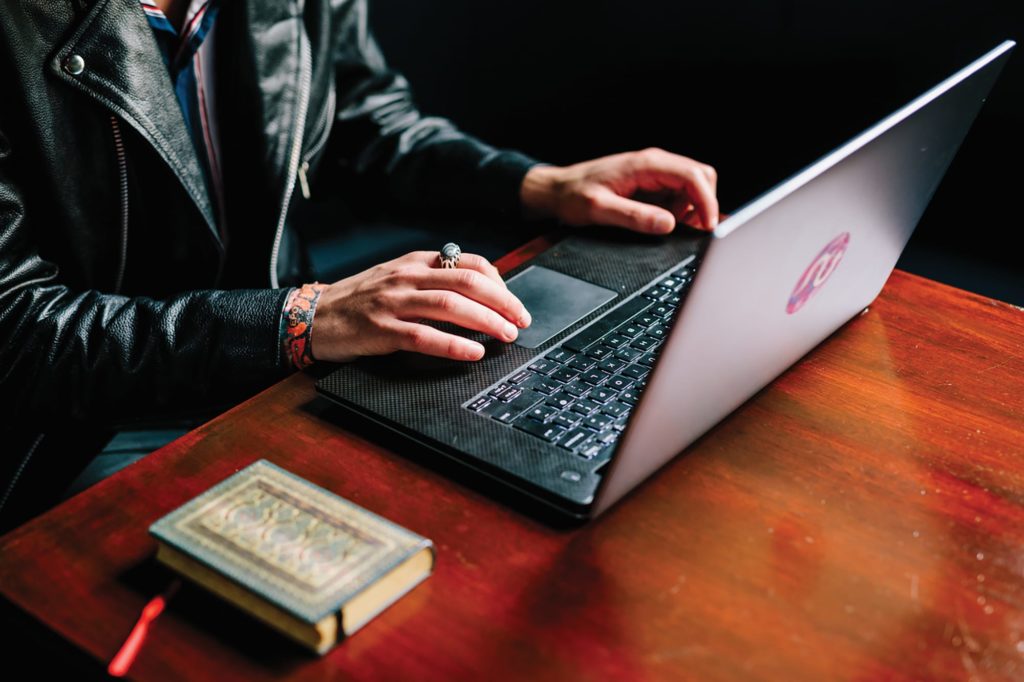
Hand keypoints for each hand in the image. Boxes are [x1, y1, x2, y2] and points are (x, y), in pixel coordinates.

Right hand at [310, 251, 530, 362]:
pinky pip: (424, 336)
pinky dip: (453, 345)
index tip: (515, 304)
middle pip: (468, 283)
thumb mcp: (398, 279)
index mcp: (416, 263)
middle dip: (502, 303)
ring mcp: (393, 302)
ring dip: (486, 322)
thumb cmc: (360, 300)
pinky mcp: (381, 329)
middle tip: (521, 321)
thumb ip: (432, 281)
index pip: (470, 263)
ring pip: (451, 306)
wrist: (313, 315)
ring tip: (506, 335)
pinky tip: (473, 352)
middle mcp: (407, 277)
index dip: (500, 283)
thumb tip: (479, 296)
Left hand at [520, 148, 718, 233]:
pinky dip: (678, 211)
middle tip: (691, 231)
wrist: (557, 190)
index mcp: (646, 165)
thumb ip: (634, 217)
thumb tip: (667, 224)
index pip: (693, 177)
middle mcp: (654, 164)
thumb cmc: (573, 196)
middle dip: (703, 205)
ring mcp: (654, 173)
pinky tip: (660, 222)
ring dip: (690, 210)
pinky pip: (677, 195)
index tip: (708, 226)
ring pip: (692, 188)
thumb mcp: (600, 209)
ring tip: (666, 227)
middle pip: (701, 178)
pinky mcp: (651, 184)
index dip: (707, 202)